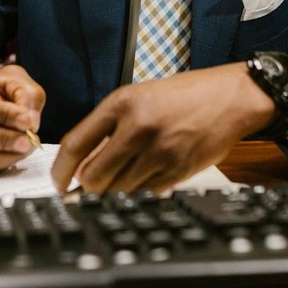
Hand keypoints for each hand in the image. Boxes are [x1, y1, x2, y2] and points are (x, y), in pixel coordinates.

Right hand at [0, 64, 44, 173]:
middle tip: (28, 139)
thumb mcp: (13, 79)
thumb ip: (25, 96)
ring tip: (26, 146)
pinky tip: (15, 152)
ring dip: (5, 155)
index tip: (26, 120)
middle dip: (3, 139)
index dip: (1, 115)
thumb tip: (29, 122)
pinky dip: (1, 163)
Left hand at [51, 64, 275, 193]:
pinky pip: (145, 193)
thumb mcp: (139, 97)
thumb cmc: (184, 95)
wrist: (229, 97)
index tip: (58, 182)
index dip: (60, 170)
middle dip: (87, 187)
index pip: (75, 144)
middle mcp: (137, 127)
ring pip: (119, 189)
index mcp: (121, 104)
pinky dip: (139, 191)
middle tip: (87, 188)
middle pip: (94, 176)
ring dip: (113, 191)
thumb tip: (81, 163)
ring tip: (121, 178)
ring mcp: (159, 152)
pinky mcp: (177, 170)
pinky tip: (145, 176)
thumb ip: (109, 126)